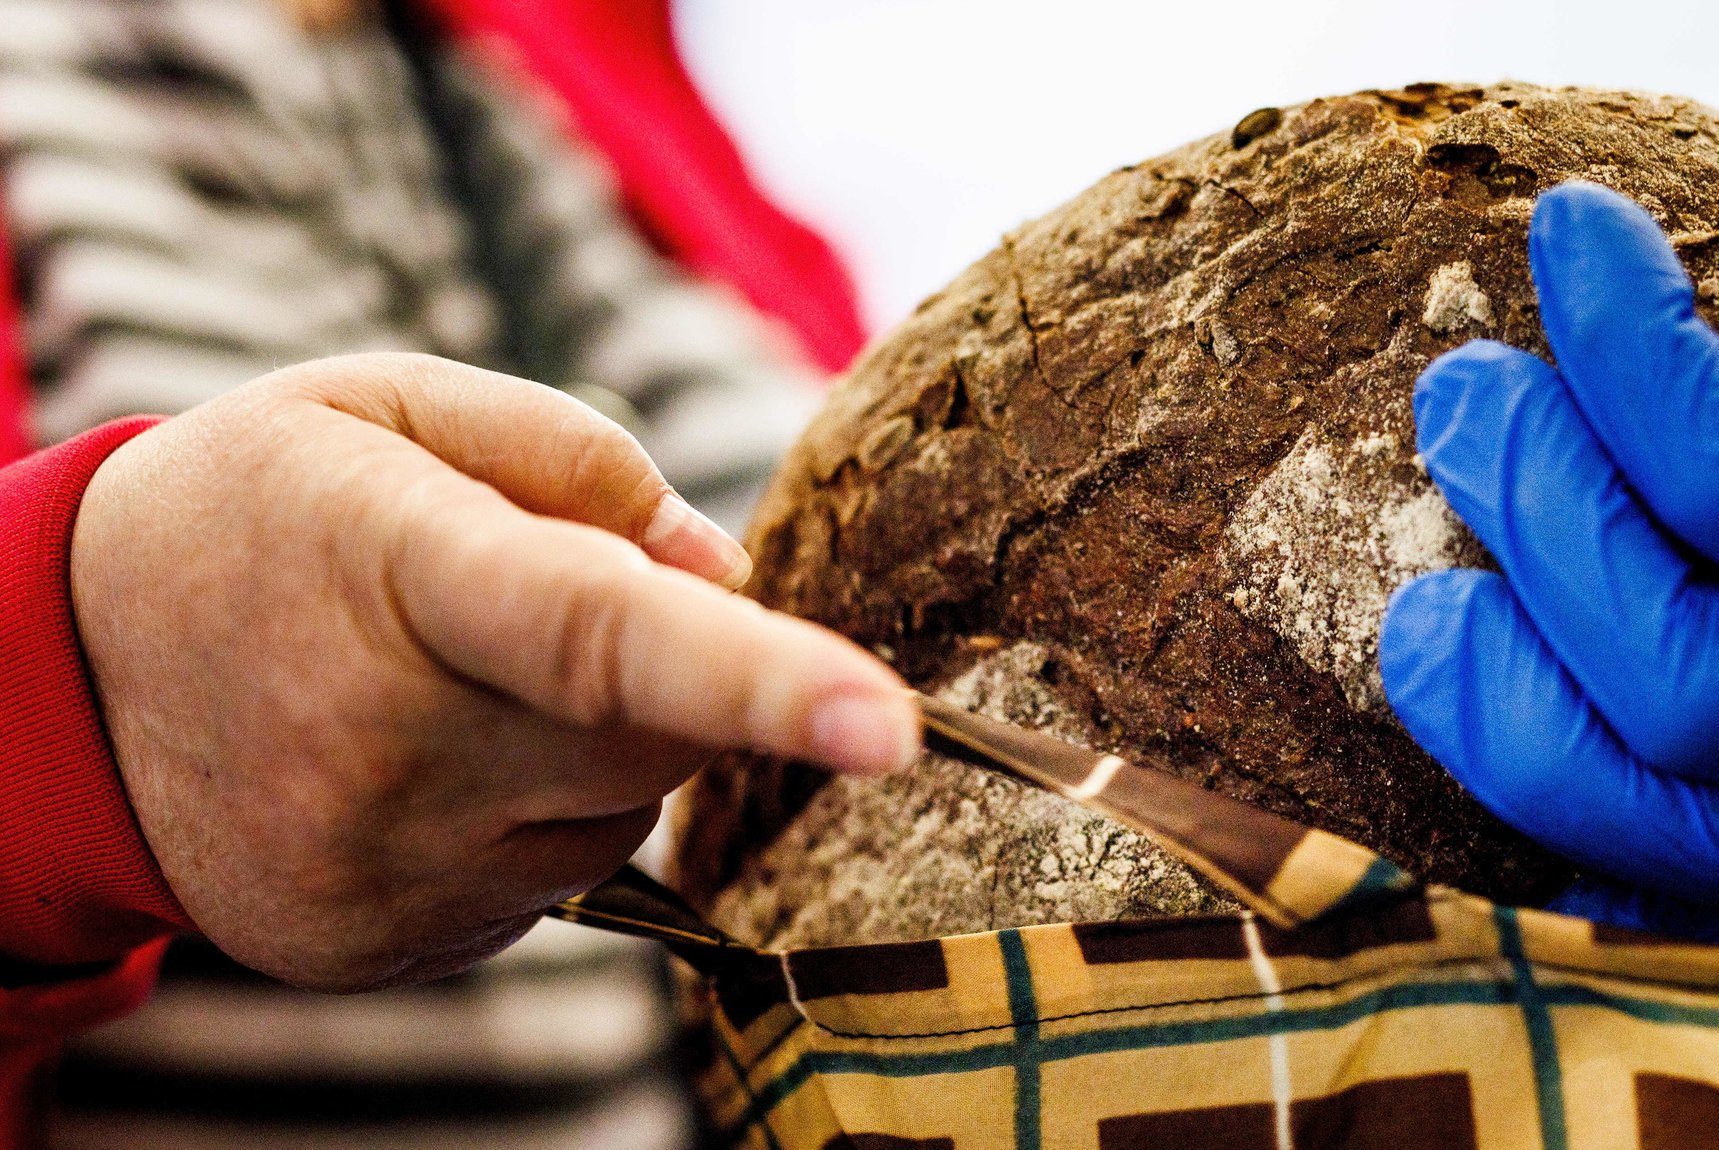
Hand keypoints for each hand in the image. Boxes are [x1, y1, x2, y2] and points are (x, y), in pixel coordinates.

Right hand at [72, 353, 916, 989]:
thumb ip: (581, 458)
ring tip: (459, 675)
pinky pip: (561, 879)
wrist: (72, 672)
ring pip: (623, 813)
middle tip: (540, 593)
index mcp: (401, 573)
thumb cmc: (268, 506)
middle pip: (659, 731)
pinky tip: (433, 756)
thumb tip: (724, 574)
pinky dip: (544, 810)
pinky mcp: (390, 944)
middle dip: (666, 664)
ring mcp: (384, 867)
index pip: (603, 635)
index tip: (887, 725)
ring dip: (601, 738)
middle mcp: (388, 745)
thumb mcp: (397, 403)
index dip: (761, 679)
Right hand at [1378, 87, 1718, 944]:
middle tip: (1416, 568)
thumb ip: (1636, 519)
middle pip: (1658, 824)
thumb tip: (1434, 470)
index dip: (1533, 819)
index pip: (1692, 878)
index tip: (1421, 661)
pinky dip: (1621, 365)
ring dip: (1534, 519)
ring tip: (1472, 381)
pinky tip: (1582, 243)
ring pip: (1682, 688)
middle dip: (1486, 705)